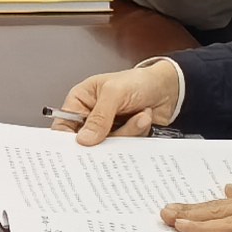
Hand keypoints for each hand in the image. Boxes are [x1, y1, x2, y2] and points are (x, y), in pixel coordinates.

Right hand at [61, 60, 182, 143]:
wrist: (168, 88)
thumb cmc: (138, 81)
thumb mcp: (115, 93)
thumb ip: (99, 116)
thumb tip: (84, 139)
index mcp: (81, 101)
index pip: (63, 126)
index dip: (66, 140)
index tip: (77, 149)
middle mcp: (91, 117)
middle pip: (86, 142)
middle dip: (105, 138)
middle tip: (115, 134)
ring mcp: (107, 129)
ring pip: (108, 146)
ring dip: (127, 132)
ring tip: (139, 115)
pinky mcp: (123, 138)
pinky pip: (124, 147)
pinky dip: (136, 134)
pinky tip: (143, 118)